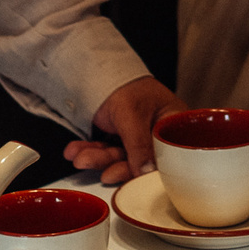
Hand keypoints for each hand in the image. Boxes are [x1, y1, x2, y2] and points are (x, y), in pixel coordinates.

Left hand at [62, 76, 186, 185]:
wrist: (98, 72)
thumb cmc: (125, 85)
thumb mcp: (132, 114)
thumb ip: (139, 145)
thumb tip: (146, 172)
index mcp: (172, 123)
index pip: (167, 154)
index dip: (151, 169)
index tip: (133, 177)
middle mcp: (157, 134)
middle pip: (141, 160)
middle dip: (115, 164)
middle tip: (103, 172)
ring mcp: (138, 138)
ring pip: (120, 157)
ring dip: (98, 159)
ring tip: (79, 157)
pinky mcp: (121, 140)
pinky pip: (106, 151)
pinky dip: (91, 152)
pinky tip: (76, 151)